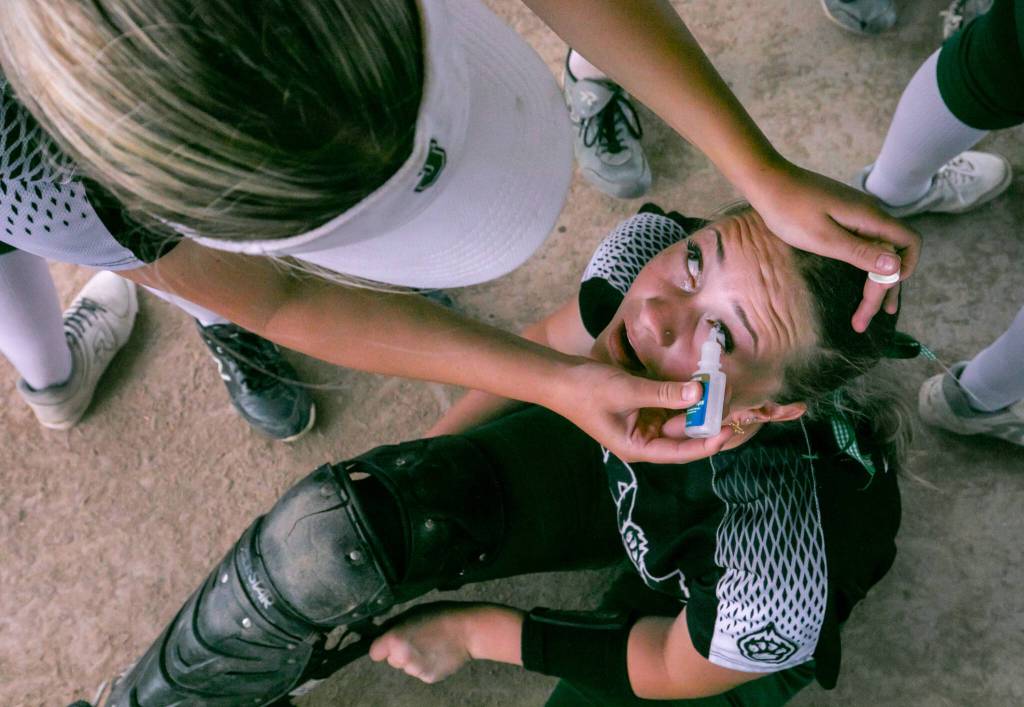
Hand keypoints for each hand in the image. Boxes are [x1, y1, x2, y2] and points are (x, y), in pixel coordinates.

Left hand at [369, 603, 490, 683]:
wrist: (467, 630)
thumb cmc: (439, 615)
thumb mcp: (413, 613)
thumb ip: (394, 626)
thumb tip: (382, 634)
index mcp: (395, 640)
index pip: (375, 653)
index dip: (383, 647)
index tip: (392, 642)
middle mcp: (402, 658)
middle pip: (392, 661)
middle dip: (400, 653)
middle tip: (417, 640)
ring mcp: (415, 671)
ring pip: (407, 667)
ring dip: (414, 659)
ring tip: (431, 646)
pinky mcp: (428, 678)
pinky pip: (421, 672)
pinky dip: (427, 666)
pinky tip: (438, 655)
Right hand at [545, 360, 733, 463]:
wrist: (558, 377)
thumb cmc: (586, 390)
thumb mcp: (627, 391)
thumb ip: (664, 393)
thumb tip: (699, 392)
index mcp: (638, 447)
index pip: (680, 452)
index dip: (707, 444)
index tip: (728, 431)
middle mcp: (644, 438)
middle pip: (683, 433)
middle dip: (706, 417)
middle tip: (730, 399)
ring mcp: (643, 422)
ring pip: (679, 416)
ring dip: (697, 403)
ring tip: (719, 387)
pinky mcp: (642, 406)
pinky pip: (669, 402)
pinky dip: (683, 393)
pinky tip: (699, 381)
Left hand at [744, 161, 920, 331]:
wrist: (767, 181)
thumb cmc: (789, 210)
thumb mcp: (823, 238)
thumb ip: (860, 252)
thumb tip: (896, 267)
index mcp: (870, 217)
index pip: (909, 243)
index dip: (903, 272)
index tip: (881, 298)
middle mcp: (870, 213)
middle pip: (893, 251)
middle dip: (884, 287)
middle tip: (865, 320)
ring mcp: (856, 214)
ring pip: (880, 248)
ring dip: (877, 279)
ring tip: (873, 307)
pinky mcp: (843, 215)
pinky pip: (865, 242)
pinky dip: (866, 264)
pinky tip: (860, 278)